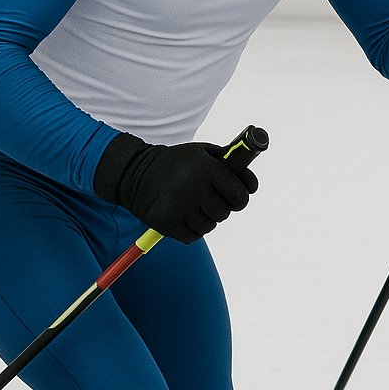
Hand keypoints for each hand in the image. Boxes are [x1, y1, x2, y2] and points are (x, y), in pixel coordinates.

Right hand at [93, 133, 258, 243]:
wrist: (136, 172)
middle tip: (210, 198)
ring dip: (206, 218)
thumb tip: (252, 186)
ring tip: (193, 204)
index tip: (236, 196)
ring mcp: (178, 208)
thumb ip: (230, 164)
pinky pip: (193, 236)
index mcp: (207, 169)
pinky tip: (182, 214)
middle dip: (222, 207)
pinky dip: (192, 229)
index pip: (240, 195)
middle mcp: (193, 189)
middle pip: (224, 213)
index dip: (241, 197)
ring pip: (209, 226)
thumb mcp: (204, 152)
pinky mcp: (165, 224)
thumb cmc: (179, 162)